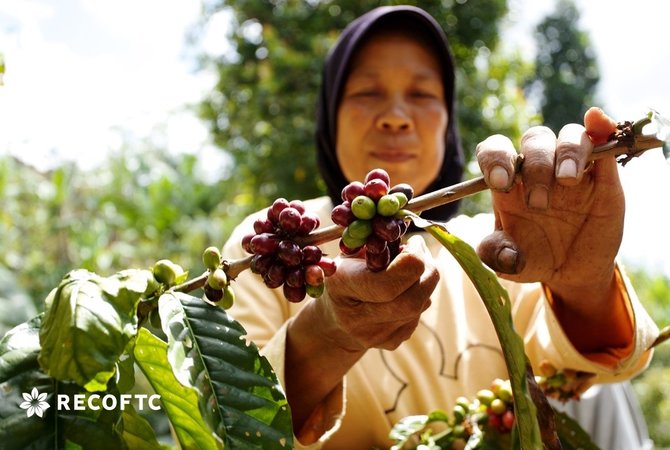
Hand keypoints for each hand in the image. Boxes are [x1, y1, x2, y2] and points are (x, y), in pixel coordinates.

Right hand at [315, 234, 438, 352]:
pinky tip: (405, 288)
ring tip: (410, 268)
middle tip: (422, 252)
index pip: (390, 282)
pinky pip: (418, 316)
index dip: (413, 259)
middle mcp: (358, 318)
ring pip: (420, 305)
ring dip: (424, 281)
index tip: (414, 243)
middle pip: (413, 299)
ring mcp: (375, 336)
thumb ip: (377, 242)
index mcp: (343, 286)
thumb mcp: (351, 252)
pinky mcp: (390, 343)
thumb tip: (409, 233)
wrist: (334, 317)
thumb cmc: (345, 274)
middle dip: (428, 270)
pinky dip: (419, 296)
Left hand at [474, 107, 621, 293]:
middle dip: (535, 168)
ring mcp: (571, 167)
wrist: (572, 271)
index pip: (495, 150)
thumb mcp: (510, 263)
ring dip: (567, 152)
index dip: (495, 158)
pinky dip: (600, 125)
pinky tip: (598, 122)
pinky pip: (601, 139)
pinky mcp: (602, 174)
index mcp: (509, 182)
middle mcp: (538, 168)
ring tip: (567, 181)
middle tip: (538, 205)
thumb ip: (496, 254)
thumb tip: (504, 254)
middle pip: (533, 140)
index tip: (500, 182)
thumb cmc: (534, 258)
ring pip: (567, 136)